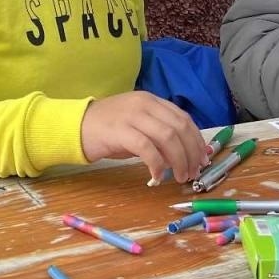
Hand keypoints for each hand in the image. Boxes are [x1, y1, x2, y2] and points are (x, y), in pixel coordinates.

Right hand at [81, 92, 208, 183]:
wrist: (76, 126)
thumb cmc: (109, 129)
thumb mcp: (138, 126)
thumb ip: (159, 136)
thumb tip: (184, 155)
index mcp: (152, 101)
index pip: (183, 118)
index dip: (196, 140)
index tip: (202, 159)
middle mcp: (144, 104)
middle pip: (179, 127)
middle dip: (191, 153)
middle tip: (193, 172)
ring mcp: (132, 115)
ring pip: (168, 136)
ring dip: (179, 160)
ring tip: (179, 177)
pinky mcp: (120, 130)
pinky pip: (147, 148)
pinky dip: (157, 164)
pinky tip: (157, 176)